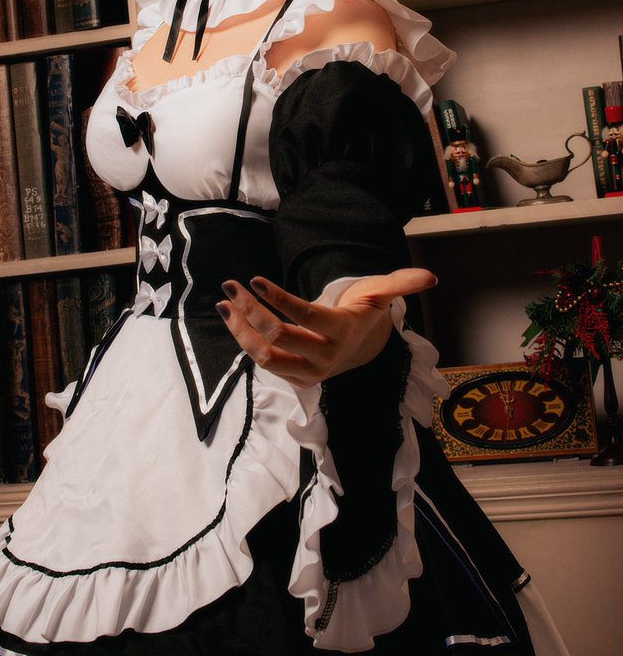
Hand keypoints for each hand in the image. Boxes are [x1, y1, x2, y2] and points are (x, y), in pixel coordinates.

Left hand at [216, 269, 436, 386]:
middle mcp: (323, 357)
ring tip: (224, 303)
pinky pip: (263, 362)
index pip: (305, 317)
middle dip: (251, 312)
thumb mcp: (382, 294)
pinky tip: (232, 317)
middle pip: (278, 338)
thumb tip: (430, 277)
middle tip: (230, 286)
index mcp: (341, 332)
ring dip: (240, 329)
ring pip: (264, 355)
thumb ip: (401, 284)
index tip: (255, 280)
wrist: (364, 350)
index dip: (279, 300)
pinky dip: (244, 340)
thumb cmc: (367, 314)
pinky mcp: (294, 378)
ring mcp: (307, 372)